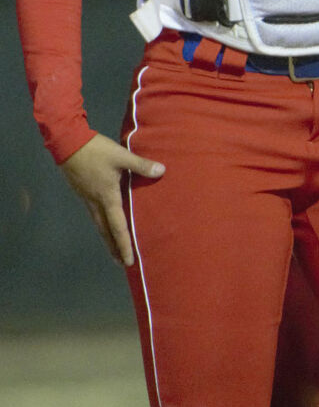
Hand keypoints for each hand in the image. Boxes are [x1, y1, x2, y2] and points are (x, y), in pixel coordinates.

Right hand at [59, 133, 162, 266]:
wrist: (68, 142)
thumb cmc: (96, 151)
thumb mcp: (121, 156)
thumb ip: (141, 165)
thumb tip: (161, 171)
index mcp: (107, 197)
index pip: (118, 227)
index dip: (124, 245)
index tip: (129, 260)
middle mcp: (96, 202)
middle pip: (105, 231)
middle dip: (114, 248)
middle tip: (123, 263)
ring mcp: (87, 198)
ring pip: (99, 224)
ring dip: (107, 239)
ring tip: (115, 251)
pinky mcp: (83, 193)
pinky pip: (95, 214)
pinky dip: (102, 225)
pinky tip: (106, 226)